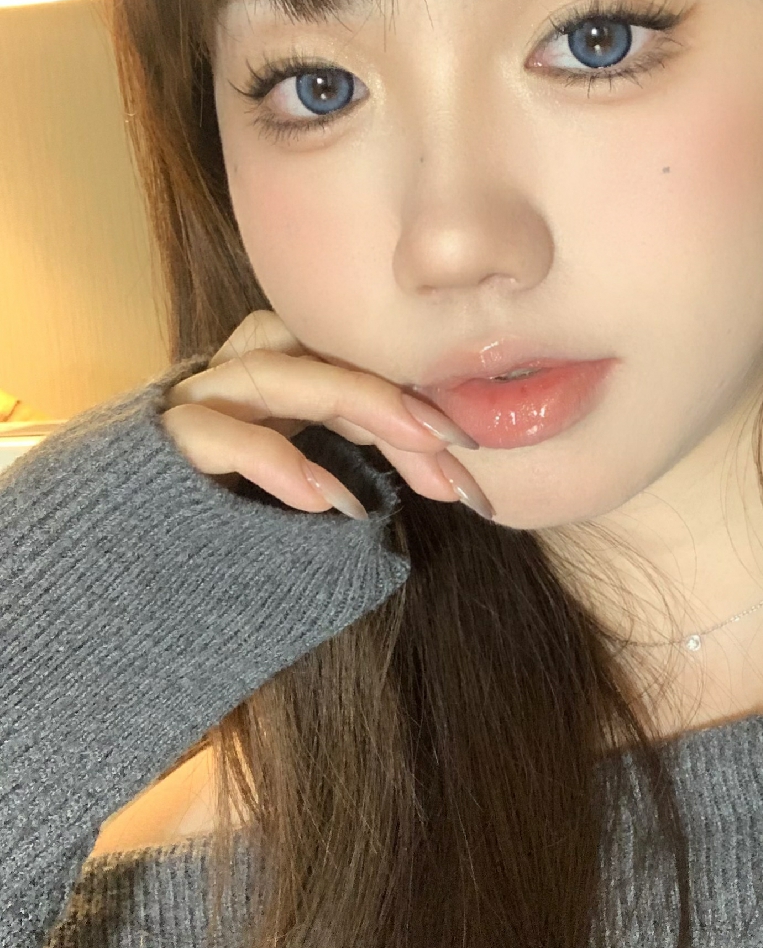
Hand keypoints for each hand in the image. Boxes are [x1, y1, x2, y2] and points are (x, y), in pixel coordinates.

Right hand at [159, 310, 491, 518]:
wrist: (107, 590)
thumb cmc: (221, 548)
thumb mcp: (309, 509)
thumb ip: (360, 475)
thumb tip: (451, 477)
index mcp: (271, 388)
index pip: (348, 364)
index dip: (413, 397)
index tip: (470, 449)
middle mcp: (229, 382)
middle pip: (320, 357)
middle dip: (398, 403)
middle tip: (458, 452)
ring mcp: (187, 408)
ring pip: (269, 371)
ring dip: (354, 406)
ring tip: (417, 459)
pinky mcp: (150, 448)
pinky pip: (209, 431)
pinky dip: (274, 459)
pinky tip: (327, 500)